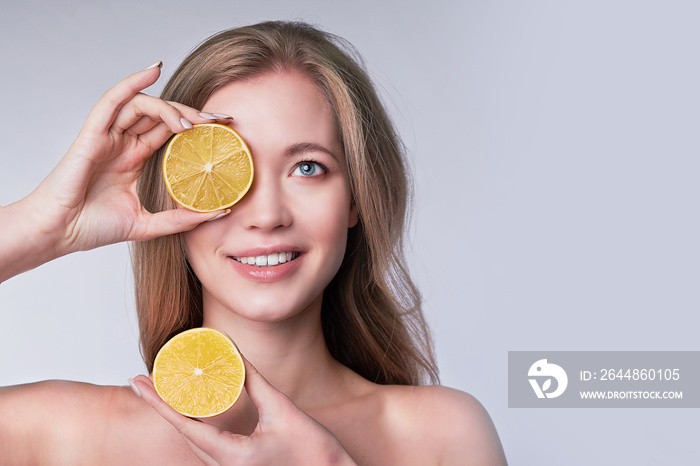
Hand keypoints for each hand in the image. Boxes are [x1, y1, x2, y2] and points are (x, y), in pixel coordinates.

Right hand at [26, 63, 227, 253]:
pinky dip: (133, 82)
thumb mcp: (149, 223)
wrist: (61, 234)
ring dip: (171, 108)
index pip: (170, 132)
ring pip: (143, 106)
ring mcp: (108, 136)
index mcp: (135, 159)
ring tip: (193, 122)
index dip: (197, 126)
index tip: (225, 127)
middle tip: (220, 119)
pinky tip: (153, 70)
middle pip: (162, 116)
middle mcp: (123, 143)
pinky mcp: (93, 134)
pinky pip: (113, 100)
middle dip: (193, 114)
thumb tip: (219, 211)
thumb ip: (181, 218)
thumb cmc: (94, 227)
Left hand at [131, 360, 356, 465]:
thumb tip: (234, 354)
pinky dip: (196, 426)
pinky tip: (193, 412)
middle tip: (142, 380)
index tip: (138, 382)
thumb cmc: (314, 452)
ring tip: (162, 391)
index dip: (158, 402)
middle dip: (161, 406)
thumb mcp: (282, 410)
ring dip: (176, 416)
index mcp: (232, 457)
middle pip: (183, 434)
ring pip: (194, 443)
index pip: (184, 425)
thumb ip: (253, 381)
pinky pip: (209, 447)